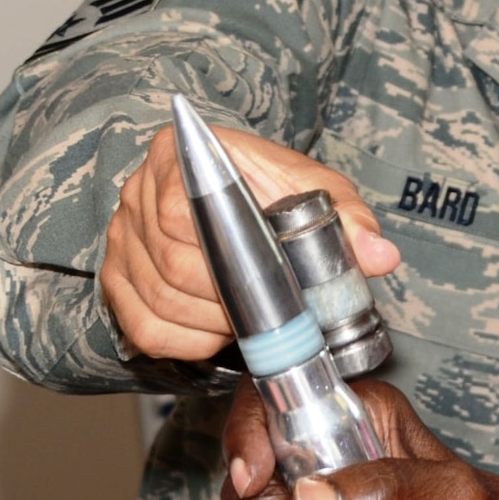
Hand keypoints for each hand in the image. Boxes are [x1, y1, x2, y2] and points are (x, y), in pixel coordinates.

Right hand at [103, 122, 399, 360]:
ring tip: (251, 320)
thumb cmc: (275, 192)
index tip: (272, 275)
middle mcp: (137, 194)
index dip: (231, 256)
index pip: (184, 213)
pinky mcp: (117, 281)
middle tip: (273, 309)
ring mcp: (121, 240)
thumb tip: (381, 256)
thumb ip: (347, 218)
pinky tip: (219, 332)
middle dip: (229, 298)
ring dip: (210, 324)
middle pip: (171, 263)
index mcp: (181, 157)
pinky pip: (144, 329)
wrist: (244, 199)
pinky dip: (186, 342)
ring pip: (158, 301)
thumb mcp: (317, 192)